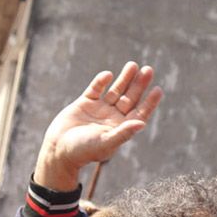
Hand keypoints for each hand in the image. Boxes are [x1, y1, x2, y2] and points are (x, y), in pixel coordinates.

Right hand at [34, 62, 163, 191]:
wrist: (58, 148)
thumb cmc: (83, 151)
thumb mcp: (105, 143)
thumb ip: (123, 133)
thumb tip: (142, 123)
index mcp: (121, 128)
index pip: (140, 112)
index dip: (149, 102)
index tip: (158, 89)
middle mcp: (112, 117)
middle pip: (130, 98)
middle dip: (139, 84)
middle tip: (148, 70)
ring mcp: (99, 109)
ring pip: (115, 90)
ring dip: (124, 78)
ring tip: (132, 65)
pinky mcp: (85, 103)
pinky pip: (96, 89)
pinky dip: (101, 81)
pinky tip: (107, 75)